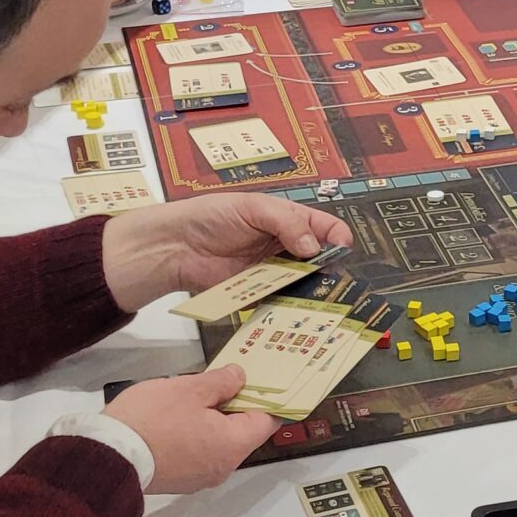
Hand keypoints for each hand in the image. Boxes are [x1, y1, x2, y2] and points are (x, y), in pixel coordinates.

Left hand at [101, 194, 354, 311]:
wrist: (177, 246)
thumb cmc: (212, 216)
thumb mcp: (253, 207)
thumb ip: (286, 222)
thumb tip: (313, 246)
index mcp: (289, 220)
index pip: (326, 227)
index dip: (337, 237)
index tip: (339, 248)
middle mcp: (286, 246)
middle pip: (320, 259)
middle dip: (329, 268)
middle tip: (332, 278)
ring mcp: (274, 272)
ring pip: (305, 283)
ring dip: (313, 290)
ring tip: (320, 298)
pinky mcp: (260, 293)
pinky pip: (282, 301)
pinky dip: (291, 305)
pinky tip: (297, 309)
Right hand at [102, 366, 279, 493]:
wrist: (109, 456)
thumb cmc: (151, 421)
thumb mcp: (190, 389)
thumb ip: (221, 382)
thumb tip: (238, 378)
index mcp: (232, 445)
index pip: (266, 422)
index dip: (266, 398)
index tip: (261, 382)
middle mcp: (221, 467)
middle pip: (242, 433)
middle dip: (234, 406)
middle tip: (224, 381)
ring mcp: (199, 477)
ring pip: (218, 443)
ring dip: (212, 420)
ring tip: (195, 396)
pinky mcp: (178, 479)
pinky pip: (197, 453)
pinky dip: (195, 436)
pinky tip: (177, 418)